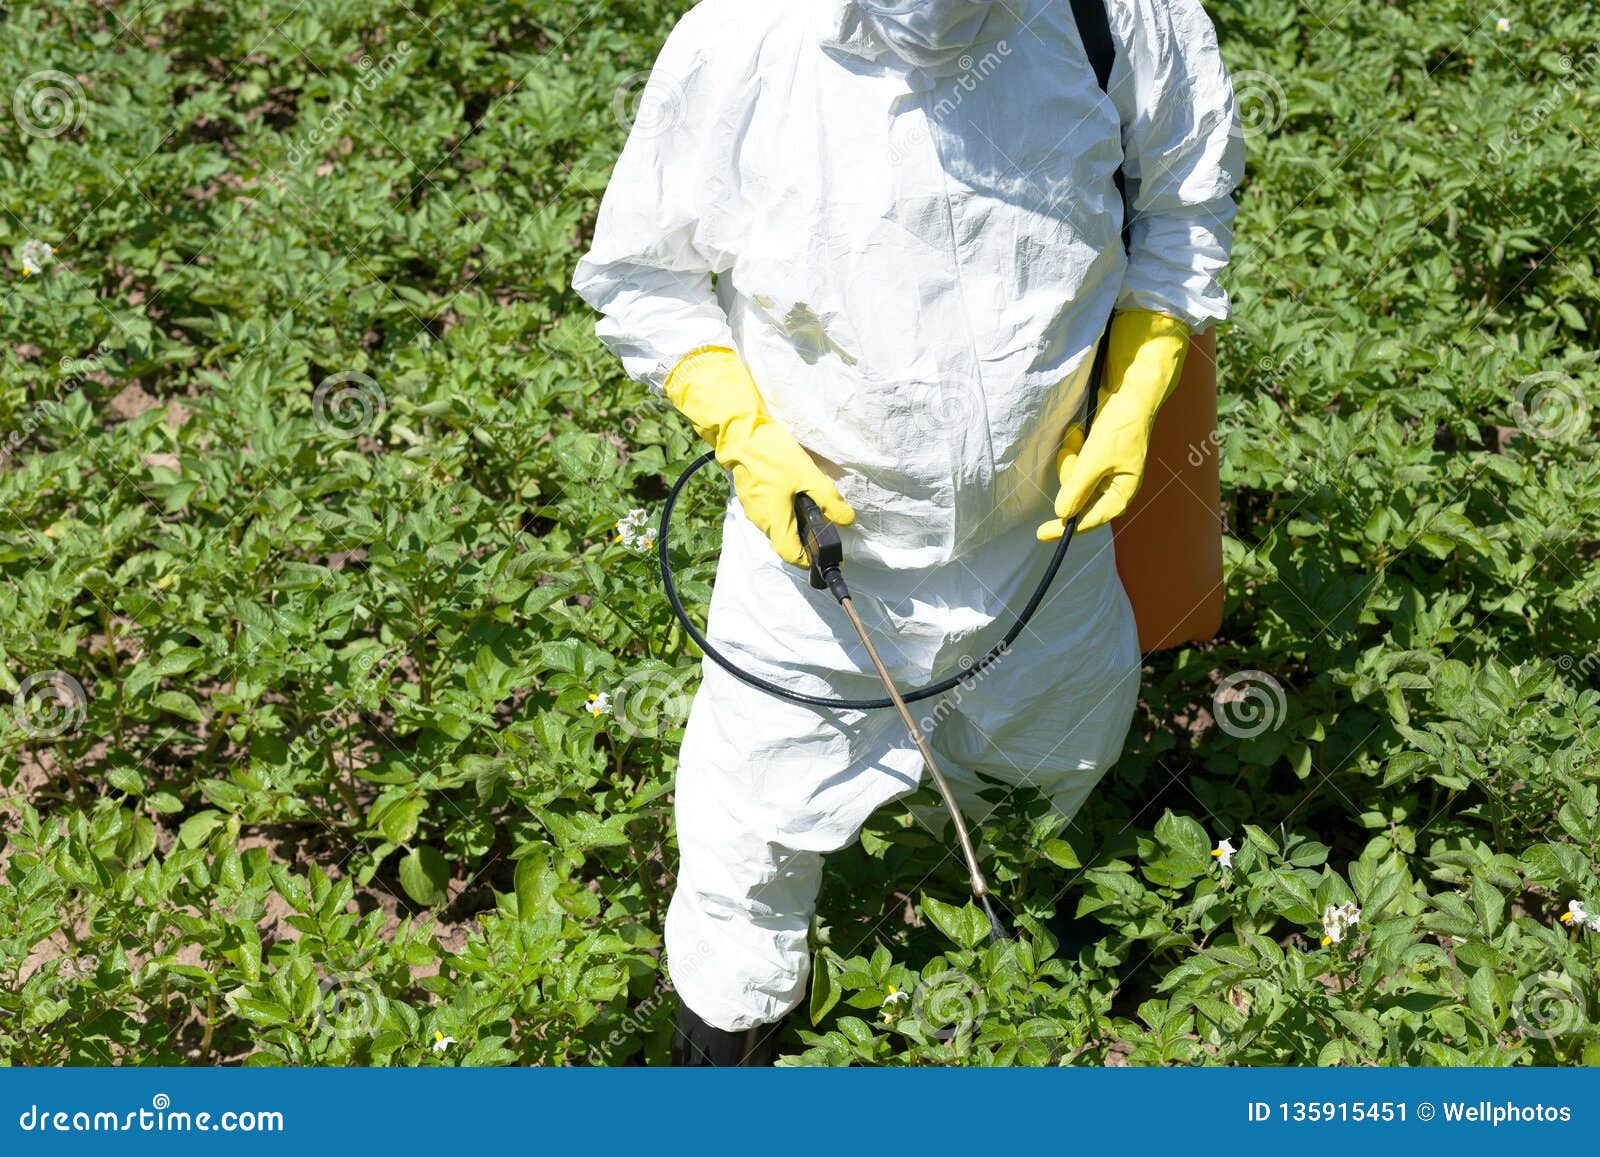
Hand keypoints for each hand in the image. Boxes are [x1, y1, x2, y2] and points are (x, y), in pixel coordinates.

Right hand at [665, 347, 854, 566]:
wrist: (740, 433)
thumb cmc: (773, 456)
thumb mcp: (808, 476)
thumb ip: (830, 501)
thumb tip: (846, 520)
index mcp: (774, 522)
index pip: (791, 556)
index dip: (809, 558)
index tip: (823, 550)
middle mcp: (760, 521)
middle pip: (785, 540)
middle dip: (805, 536)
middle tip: (823, 519)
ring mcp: (752, 509)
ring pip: (777, 525)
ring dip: (794, 520)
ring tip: (809, 500)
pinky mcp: (749, 496)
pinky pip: (769, 511)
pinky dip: (783, 508)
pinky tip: (793, 489)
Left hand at [1037, 310, 1190, 539]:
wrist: (1129, 392)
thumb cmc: (1121, 426)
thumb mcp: (1096, 459)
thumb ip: (1077, 489)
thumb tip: (1062, 514)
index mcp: (1121, 493)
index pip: (1090, 519)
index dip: (1066, 527)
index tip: (1041, 534)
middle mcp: (1112, 485)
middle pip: (1076, 496)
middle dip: (1070, 473)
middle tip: (1076, 452)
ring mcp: (1102, 470)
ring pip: (1071, 477)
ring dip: (1070, 456)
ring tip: (1080, 436)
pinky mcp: (1093, 455)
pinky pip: (1072, 459)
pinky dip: (1073, 446)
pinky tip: (1080, 430)